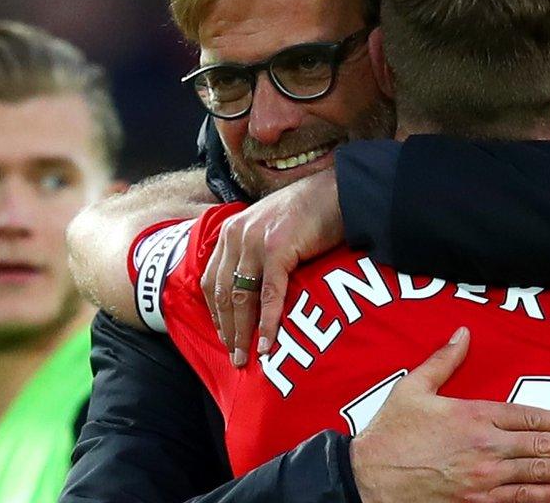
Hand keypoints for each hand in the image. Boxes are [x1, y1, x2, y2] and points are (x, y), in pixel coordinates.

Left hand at [201, 169, 342, 365]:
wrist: (338, 191)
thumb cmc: (310, 213)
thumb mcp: (271, 229)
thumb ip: (256, 253)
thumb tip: (254, 291)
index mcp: (230, 232)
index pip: (211, 280)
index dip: (216, 313)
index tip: (224, 337)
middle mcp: (236, 236)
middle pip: (222, 293)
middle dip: (227, 330)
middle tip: (234, 359)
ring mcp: (255, 242)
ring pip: (241, 297)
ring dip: (242, 333)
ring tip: (246, 359)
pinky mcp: (278, 249)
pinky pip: (269, 294)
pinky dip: (268, 323)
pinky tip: (268, 344)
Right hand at [352, 328, 549, 502]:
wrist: (371, 476)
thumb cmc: (390, 432)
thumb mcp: (412, 388)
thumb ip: (442, 361)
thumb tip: (462, 333)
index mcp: (471, 416)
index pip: (527, 416)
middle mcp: (484, 447)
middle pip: (542, 447)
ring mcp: (483, 478)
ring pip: (538, 475)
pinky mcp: (477, 501)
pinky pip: (521, 500)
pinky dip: (549, 498)